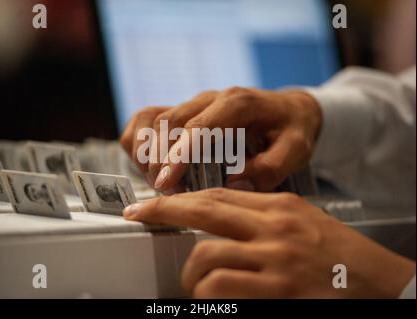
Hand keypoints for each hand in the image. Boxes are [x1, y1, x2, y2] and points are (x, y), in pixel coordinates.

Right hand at [119, 87, 321, 191]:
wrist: (289, 109)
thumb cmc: (291, 129)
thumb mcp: (296, 150)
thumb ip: (271, 168)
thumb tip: (234, 183)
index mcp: (237, 104)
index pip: (197, 128)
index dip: (177, 157)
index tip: (166, 184)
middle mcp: (210, 98)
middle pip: (166, 123)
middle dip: (158, 160)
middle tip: (168, 192)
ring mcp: (194, 102)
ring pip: (150, 119)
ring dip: (145, 151)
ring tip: (159, 180)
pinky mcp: (184, 110)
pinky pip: (146, 117)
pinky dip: (138, 139)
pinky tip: (150, 162)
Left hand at [123, 189, 414, 297]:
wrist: (380, 285)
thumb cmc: (339, 256)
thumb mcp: (300, 223)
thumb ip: (259, 216)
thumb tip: (215, 219)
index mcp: (280, 208)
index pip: (217, 194)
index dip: (180, 198)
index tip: (153, 202)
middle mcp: (275, 228)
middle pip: (204, 210)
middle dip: (164, 211)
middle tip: (140, 217)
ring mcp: (276, 261)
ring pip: (206, 258)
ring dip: (192, 276)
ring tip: (196, 286)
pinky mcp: (277, 292)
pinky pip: (221, 289)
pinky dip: (208, 296)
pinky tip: (213, 299)